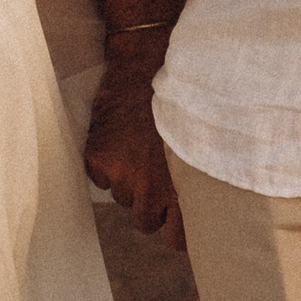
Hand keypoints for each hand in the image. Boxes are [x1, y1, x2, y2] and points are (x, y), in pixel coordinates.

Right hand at [85, 55, 184, 247]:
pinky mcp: (98, 158)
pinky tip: (119, 136)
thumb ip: (198, 181)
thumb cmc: (182, 99)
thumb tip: (200, 214)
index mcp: (183, 186)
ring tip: (139, 145)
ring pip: (122, 197)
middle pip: (145, 222)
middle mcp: (151, 186)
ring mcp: (122, 174)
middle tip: (154, 176)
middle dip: (149, 205)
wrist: (147, 60)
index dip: (175, 232)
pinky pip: (99, 177)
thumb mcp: (202, 144)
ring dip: (129, 180)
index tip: (176, 224)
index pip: (177, 239)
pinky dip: (105, 162)